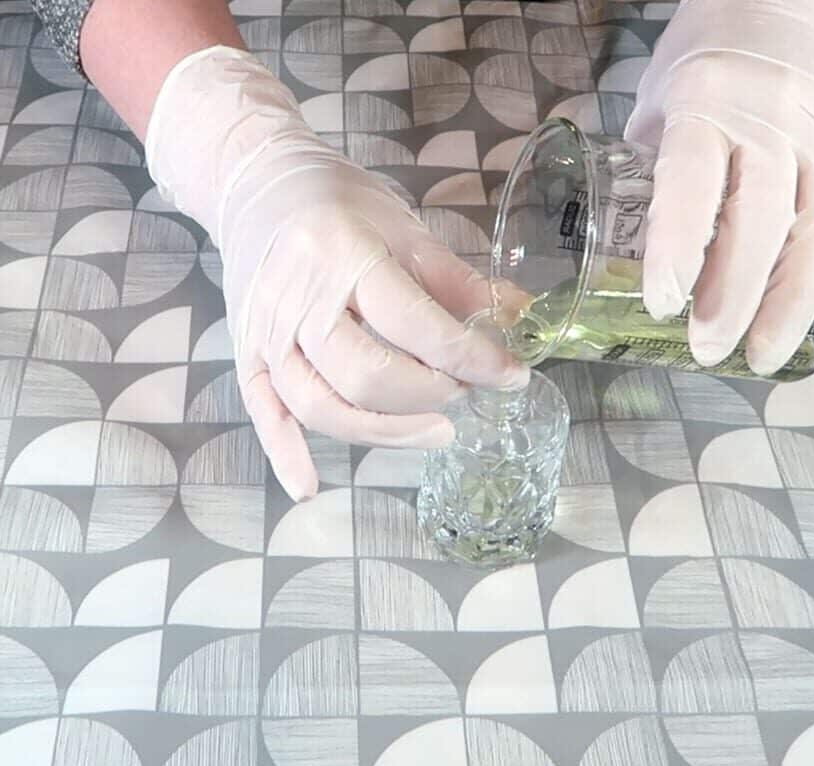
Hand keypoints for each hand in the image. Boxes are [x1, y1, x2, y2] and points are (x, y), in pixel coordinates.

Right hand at [145, 46, 526, 499]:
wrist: (257, 183)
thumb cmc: (338, 202)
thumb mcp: (404, 228)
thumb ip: (457, 281)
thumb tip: (519, 317)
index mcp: (344, 256)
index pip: (417, 327)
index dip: (473, 360)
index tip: (513, 376)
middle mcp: (298, 299)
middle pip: (368, 376)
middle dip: (430, 395)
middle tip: (463, 391)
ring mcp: (265, 333)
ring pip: (323, 407)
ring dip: (385, 432)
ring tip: (433, 429)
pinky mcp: (246, 355)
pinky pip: (265, 415)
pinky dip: (286, 455)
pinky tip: (309, 487)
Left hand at [626, 0, 813, 374]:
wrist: (776, 0)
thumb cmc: (702, 60)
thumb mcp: (655, 102)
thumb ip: (646, 172)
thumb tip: (629, 260)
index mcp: (705, 101)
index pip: (691, 183)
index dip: (678, 249)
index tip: (664, 306)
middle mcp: (773, 113)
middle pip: (760, 219)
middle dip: (734, 297)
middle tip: (708, 351)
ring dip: (794, 302)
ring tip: (765, 356)